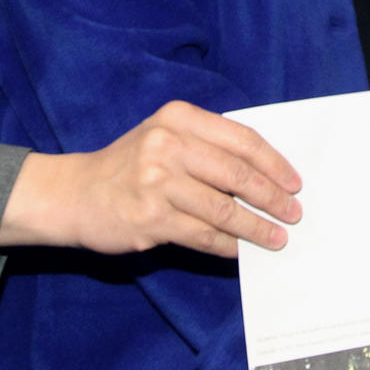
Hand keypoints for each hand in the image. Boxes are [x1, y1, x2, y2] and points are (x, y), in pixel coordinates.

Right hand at [0, 100, 302, 256]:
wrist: (75, 193)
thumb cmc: (131, 165)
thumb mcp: (166, 137)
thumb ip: (208, 147)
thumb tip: (266, 177)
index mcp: (179, 118)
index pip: (241, 139)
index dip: (274, 163)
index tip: (294, 183)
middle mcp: (168, 145)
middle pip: (237, 174)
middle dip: (272, 198)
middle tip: (294, 213)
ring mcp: (157, 183)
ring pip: (223, 210)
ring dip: (256, 227)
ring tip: (276, 238)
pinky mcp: (150, 219)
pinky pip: (201, 235)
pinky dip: (227, 245)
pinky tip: (242, 251)